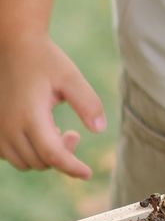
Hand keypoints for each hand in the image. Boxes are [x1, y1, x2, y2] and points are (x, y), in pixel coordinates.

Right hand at [0, 33, 105, 178]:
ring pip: (23, 162)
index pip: (53, 155)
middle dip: (62, 156)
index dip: (72, 168)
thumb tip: (99, 129)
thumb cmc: (45, 61)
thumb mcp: (72, 78)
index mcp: (30, 117)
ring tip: (57, 131)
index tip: (87, 173)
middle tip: (74, 134)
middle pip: (39, 162)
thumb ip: (88, 103)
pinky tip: (40, 133)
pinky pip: (8, 155)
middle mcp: (9, 127)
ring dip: (44, 156)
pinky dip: (26, 152)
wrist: (15, 46)